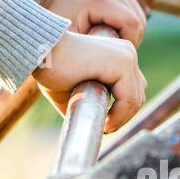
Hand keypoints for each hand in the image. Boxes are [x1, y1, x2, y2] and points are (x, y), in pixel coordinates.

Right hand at [32, 30, 146, 131]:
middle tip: (104, 126)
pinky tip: (105, 122)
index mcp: (118, 55)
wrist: (41, 53)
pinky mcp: (122, 62)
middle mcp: (127, 52)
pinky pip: (129, 99)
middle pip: (137, 94)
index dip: (121, 111)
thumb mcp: (77, 90)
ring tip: (104, 125)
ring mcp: (127, 56)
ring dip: (121, 118)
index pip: (132, 89)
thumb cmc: (53, 71)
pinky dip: (120, 115)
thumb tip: (101, 126)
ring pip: (135, 99)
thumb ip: (93, 101)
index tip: (104, 123)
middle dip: (122, 115)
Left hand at [41, 0, 146, 47]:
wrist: (52, 3)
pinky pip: (136, 17)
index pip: (132, 25)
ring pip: (140, 21)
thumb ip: (91, 57)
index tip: (112, 57)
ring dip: (129, 38)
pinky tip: (110, 35)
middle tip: (108, 55)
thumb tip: (112, 80)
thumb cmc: (59, 28)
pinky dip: (127, 30)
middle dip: (129, 44)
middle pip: (138, 24)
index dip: (128, 44)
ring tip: (107, 45)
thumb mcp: (71, 45)